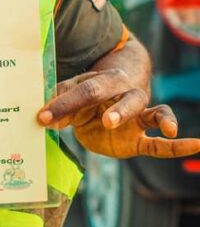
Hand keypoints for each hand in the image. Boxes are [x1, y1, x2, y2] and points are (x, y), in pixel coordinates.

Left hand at [37, 69, 199, 159]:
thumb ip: (59, 102)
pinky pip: (161, 144)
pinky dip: (178, 145)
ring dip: (158, 120)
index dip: (63, 104)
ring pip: (151, 114)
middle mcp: (124, 95)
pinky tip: (196, 144)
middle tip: (107, 120)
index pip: (84, 91)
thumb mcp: (71, 93)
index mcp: (103, 82)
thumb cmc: (87, 93)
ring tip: (168, 128)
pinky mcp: (139, 139)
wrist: (111, 90)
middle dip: (116, 110)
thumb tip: (41, 116)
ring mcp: (136, 117)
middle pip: (124, 99)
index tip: (42, 117)